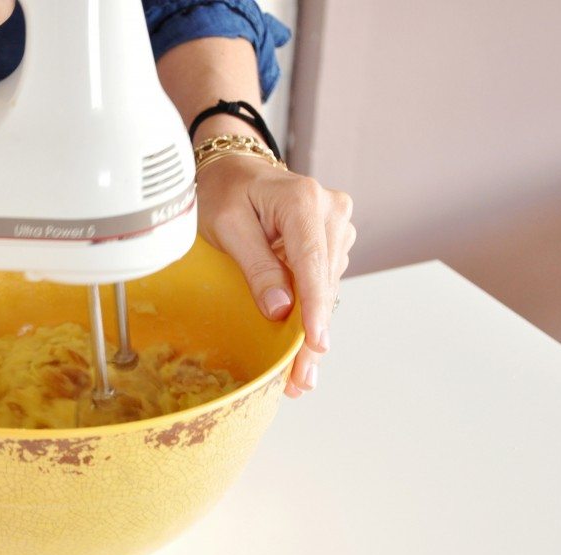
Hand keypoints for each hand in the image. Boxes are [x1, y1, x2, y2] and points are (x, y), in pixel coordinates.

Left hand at [195, 154, 355, 397]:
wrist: (234, 170)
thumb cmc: (224, 191)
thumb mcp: (227, 226)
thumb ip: (255, 266)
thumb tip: (279, 309)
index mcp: (302, 200)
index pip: (312, 262)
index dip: (315, 308)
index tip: (315, 343)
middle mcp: (331, 210)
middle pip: (324, 283)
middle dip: (311, 334)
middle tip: (299, 379)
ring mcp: (336, 226)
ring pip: (327, 288)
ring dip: (313, 329)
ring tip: (298, 373)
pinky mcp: (332, 241)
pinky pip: (323, 283)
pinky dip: (312, 313)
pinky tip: (302, 346)